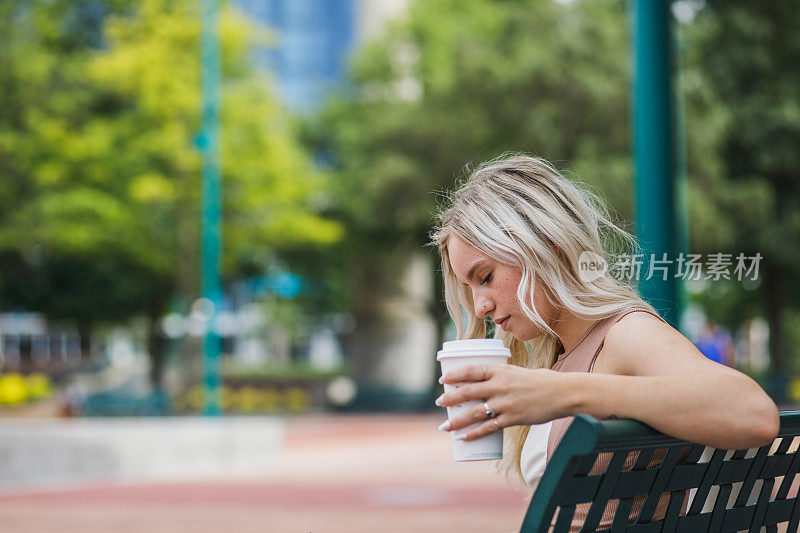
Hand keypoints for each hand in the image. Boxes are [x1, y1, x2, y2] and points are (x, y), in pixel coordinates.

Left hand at [435, 364, 564, 440]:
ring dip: (457, 420)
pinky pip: (489, 427)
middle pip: (468, 392)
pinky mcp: (513, 418)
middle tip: (439, 402)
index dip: (455, 374)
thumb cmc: (542, 381)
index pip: (472, 370)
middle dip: (450, 398)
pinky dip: (474, 433)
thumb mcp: (519, 372)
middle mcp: (500, 386)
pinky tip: (464, 437)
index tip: (443, 378)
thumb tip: (487, 382)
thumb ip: (503, 377)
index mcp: (501, 370)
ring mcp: (506, 403)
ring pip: (474, 412)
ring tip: (445, 426)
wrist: (563, 393)